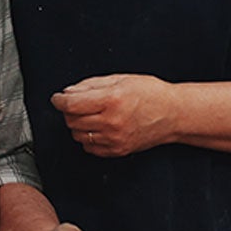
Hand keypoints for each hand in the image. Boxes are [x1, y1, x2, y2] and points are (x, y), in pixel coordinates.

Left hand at [52, 74, 180, 157]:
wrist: (173, 114)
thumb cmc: (150, 93)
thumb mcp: (120, 79)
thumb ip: (91, 85)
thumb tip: (68, 92)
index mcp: (112, 100)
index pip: (72, 104)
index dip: (59, 100)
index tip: (57, 98)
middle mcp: (112, 122)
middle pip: (72, 120)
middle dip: (70, 111)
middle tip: (78, 103)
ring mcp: (115, 139)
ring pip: (78, 135)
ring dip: (78, 124)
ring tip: (91, 115)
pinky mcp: (118, 150)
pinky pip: (89, 147)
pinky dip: (88, 137)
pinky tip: (98, 127)